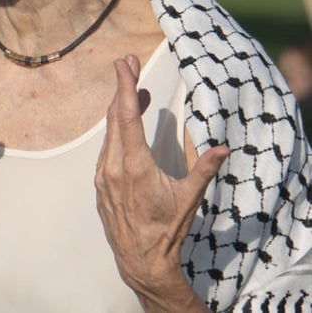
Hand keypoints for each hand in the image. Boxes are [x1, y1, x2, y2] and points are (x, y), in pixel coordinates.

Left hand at [95, 55, 227, 311]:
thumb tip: (222, 149)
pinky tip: (125, 121)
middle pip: (115, 117)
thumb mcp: (189, 199)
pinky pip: (106, 147)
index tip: (123, 64)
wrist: (140, 259)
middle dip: (122, 87)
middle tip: (127, 62)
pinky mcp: (100, 182)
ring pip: (109, 131)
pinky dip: (116, 129)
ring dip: (120, 107)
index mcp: (134, 166)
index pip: (127, 116)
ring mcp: (103, 174)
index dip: (125, 87)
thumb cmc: (166, 229)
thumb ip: (204, 170)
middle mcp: (113, 166)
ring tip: (133, 87)